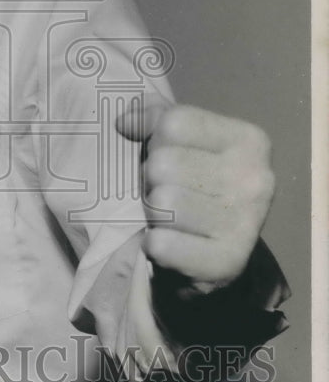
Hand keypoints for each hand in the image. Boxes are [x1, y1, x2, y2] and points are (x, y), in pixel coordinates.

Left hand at [116, 102, 274, 294]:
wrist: (216, 257)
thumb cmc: (193, 187)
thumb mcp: (183, 142)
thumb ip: (156, 118)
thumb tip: (124, 121)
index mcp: (249, 140)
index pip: (173, 124)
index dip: (155, 141)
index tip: (166, 157)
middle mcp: (256, 179)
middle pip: (163, 164)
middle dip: (152, 180)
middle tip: (166, 194)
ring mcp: (246, 222)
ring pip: (161, 202)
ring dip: (153, 213)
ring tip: (169, 219)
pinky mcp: (228, 262)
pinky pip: (162, 244)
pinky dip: (155, 245)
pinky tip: (169, 244)